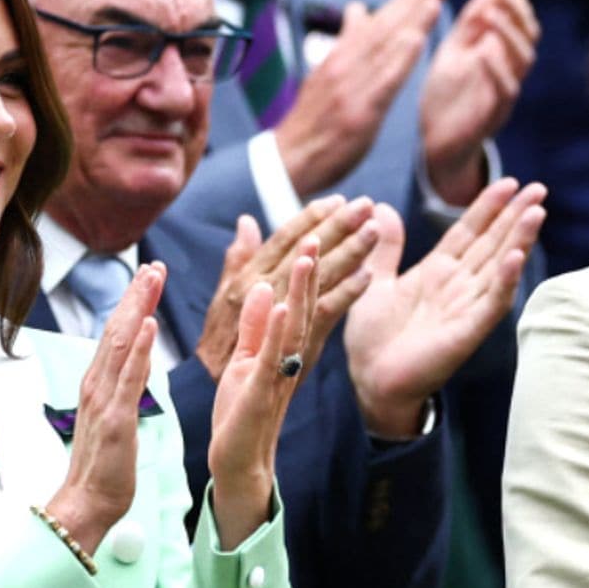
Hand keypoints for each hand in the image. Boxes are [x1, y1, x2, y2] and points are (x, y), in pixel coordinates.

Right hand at [47, 264, 164, 548]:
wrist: (85, 504)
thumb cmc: (103, 466)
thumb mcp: (115, 417)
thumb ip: (122, 387)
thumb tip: (135, 362)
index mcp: (100, 384)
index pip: (118, 334)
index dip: (133, 302)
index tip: (149, 276)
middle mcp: (97, 384)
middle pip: (118, 329)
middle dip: (136, 294)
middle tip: (155, 264)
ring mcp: (104, 400)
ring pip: (122, 343)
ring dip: (138, 307)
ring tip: (153, 278)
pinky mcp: (115, 419)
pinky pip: (128, 377)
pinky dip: (139, 348)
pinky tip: (150, 323)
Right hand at [193, 194, 379, 378]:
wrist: (216, 387)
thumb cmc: (220, 342)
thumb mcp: (223, 294)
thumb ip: (239, 257)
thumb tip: (247, 222)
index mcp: (249, 276)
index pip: (284, 238)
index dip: (310, 217)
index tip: (336, 200)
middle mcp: (263, 289)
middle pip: (305, 251)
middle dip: (337, 225)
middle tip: (364, 204)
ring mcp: (280, 314)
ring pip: (320, 276)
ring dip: (349, 251)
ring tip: (372, 231)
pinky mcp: (296, 339)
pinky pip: (325, 311)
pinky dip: (347, 292)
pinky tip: (367, 276)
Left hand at [208, 249, 317, 546]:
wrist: (237, 461)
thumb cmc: (240, 413)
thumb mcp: (245, 359)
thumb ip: (255, 324)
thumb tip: (266, 288)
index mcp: (282, 349)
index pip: (299, 301)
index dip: (307, 268)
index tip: (317, 230)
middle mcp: (288, 358)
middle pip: (305, 306)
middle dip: (314, 268)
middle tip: (326, 230)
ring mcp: (276, 374)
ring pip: (294, 326)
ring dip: (301, 290)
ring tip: (309, 256)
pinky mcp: (259, 390)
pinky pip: (271, 355)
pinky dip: (275, 329)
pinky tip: (280, 303)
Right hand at [274, 0, 447, 197]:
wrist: (289, 160)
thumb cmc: (314, 120)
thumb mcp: (327, 73)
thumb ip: (347, 42)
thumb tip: (360, 8)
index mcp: (340, 56)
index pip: (377, 22)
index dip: (404, 1)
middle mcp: (344, 65)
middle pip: (383, 28)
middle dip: (412, 2)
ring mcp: (351, 87)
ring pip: (384, 48)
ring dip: (410, 22)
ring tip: (433, 1)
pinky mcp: (359, 111)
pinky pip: (383, 81)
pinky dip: (400, 59)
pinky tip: (416, 41)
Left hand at [344, 177, 545, 437]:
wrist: (370, 381)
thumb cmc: (373, 338)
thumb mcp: (376, 281)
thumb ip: (387, 247)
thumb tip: (382, 207)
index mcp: (438, 272)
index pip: (469, 231)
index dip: (488, 207)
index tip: (508, 182)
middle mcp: (458, 286)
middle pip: (492, 243)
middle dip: (515, 215)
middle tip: (539, 188)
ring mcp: (465, 308)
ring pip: (498, 268)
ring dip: (518, 241)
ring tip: (536, 213)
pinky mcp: (466, 332)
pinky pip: (489, 304)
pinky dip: (504, 282)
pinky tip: (516, 259)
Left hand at [420, 0, 540, 205]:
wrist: (435, 144)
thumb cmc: (447, 96)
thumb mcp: (456, 51)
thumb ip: (472, 23)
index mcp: (501, 53)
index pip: (519, 18)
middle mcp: (510, 71)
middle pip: (528, 35)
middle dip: (516, 9)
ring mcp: (504, 93)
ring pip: (523, 60)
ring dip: (509, 34)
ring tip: (492, 14)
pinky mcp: (493, 116)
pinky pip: (505, 90)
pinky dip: (498, 68)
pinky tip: (486, 51)